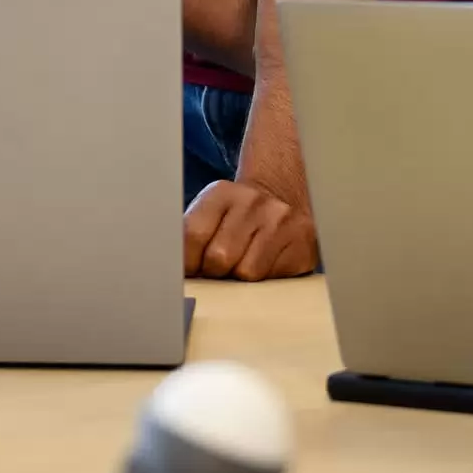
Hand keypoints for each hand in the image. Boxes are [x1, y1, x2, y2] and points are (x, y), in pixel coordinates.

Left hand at [184, 179, 319, 279]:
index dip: (187, 262)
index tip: (190, 270)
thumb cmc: (236, 220)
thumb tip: (170, 272)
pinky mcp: (302, 241)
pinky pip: (272, 277)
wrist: (283, 202)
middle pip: (219, 258)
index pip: (192, 235)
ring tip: (242, 263)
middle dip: (214, 271)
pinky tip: (264, 263)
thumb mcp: (209, 216)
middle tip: (219, 267)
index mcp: (221, 193)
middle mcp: (253, 201)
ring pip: (246, 273)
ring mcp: (281, 219)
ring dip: (239, 277)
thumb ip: (189, 238)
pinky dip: (263, 279)